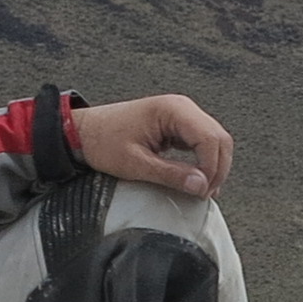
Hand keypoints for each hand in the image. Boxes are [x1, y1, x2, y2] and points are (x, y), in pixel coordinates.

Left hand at [68, 90, 232, 198]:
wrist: (83, 132)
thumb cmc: (103, 141)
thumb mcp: (136, 164)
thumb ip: (171, 175)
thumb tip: (201, 186)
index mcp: (173, 110)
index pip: (210, 139)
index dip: (211, 168)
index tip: (202, 190)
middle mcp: (182, 107)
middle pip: (219, 139)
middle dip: (217, 168)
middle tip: (203, 193)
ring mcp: (181, 115)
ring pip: (214, 141)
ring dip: (212, 165)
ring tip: (200, 189)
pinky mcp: (177, 125)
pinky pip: (201, 142)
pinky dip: (204, 161)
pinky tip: (195, 178)